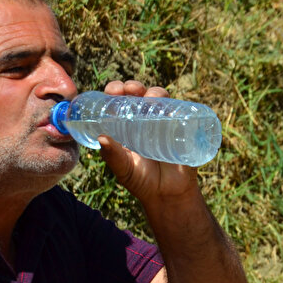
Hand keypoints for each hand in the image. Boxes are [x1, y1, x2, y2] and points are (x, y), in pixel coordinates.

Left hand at [96, 79, 200, 204]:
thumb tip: (101, 137)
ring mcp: (163, 122)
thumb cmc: (142, 181)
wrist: (168, 195)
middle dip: (134, 87)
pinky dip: (176, 106)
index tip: (113, 90)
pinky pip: (180, 113)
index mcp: (125, 125)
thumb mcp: (124, 169)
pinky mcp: (181, 129)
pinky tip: (171, 109)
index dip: (115, 91)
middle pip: (139, 95)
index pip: (118, 101)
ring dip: (155, 92)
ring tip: (151, 98)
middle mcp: (144, 120)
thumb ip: (113, 156)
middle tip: (131, 90)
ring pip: (160, 99)